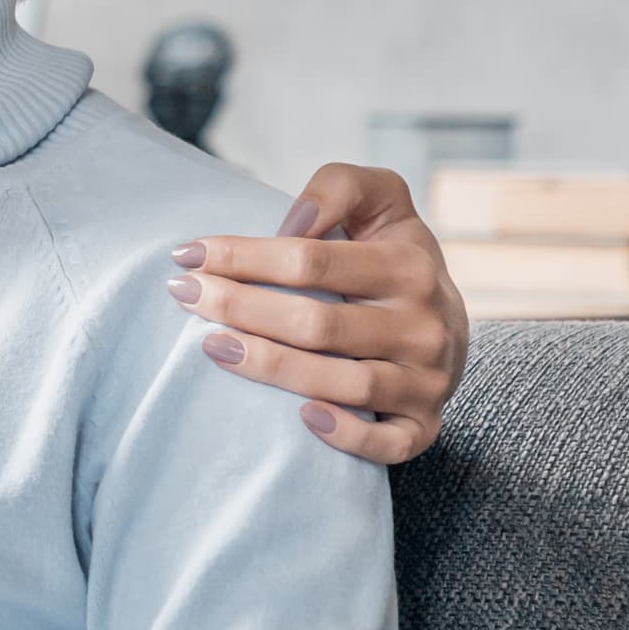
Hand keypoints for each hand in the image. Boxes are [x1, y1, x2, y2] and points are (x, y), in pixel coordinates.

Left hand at [165, 163, 467, 465]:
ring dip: (272, 368)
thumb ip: (342, 186)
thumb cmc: (390, 256)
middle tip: (183, 295)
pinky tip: (300, 418)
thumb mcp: (382, 201)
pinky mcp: (425, 425)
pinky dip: (348, 435)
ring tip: (211, 346)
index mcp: (411, 265)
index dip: (243, 255)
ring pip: (348, 383)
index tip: (188, 254)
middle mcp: (425, 326)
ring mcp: (428, 380)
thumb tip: (293, 223)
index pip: (312, 261)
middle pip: (318, 323)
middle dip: (241, 307)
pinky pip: (390, 443)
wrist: (445, 321)